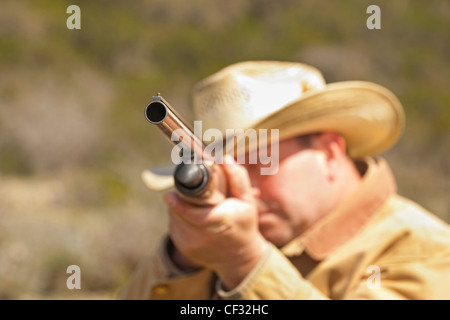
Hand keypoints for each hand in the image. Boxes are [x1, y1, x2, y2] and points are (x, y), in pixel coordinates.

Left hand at [164, 155, 267, 289]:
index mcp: (220, 221)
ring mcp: (190, 244)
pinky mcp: (183, 248)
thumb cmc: (243, 224)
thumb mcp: (247, 201)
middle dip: (181, 199)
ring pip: (175, 217)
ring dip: (179, 207)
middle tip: (189, 193)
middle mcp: (202, 236)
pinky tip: (193, 217)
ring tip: (196, 205)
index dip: (178, 203)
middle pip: (179, 211)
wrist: (238, 258)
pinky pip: (175, 226)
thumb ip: (238, 179)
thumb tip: (225, 159)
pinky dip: (180, 218)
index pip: (192, 213)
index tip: (169, 195)